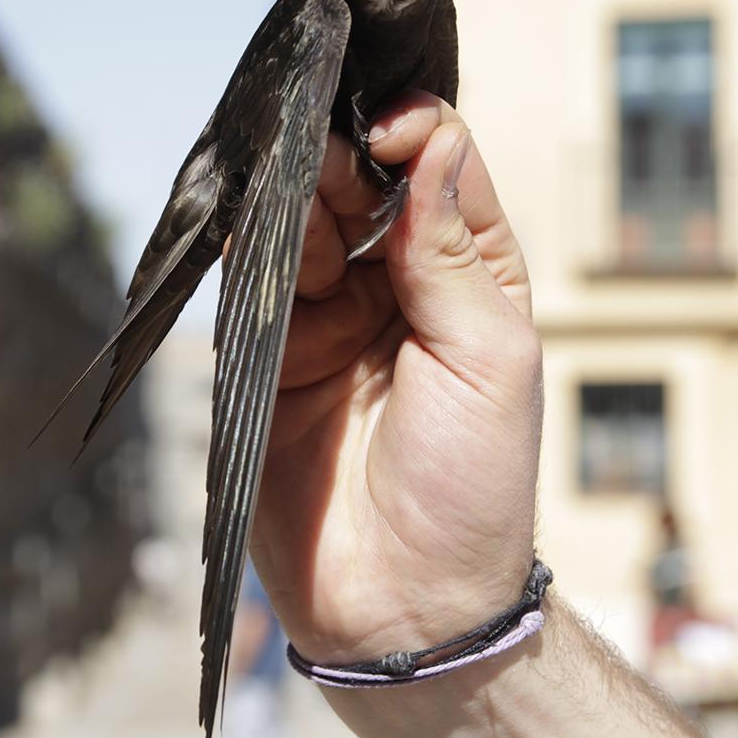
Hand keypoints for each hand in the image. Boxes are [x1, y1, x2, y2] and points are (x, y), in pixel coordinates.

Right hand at [251, 91, 542, 665]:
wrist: (401, 607)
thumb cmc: (472, 489)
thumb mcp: (489, 359)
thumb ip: (452, 251)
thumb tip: (433, 141)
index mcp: (469, 279)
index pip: (440, 171)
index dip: (416, 136)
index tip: (392, 130)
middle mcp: (395, 288)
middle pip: (361, 185)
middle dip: (343, 155)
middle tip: (324, 144)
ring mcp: (326, 321)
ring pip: (301, 223)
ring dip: (295, 193)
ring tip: (287, 177)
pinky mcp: (266, 357)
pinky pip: (251, 282)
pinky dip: (247, 242)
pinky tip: (248, 213)